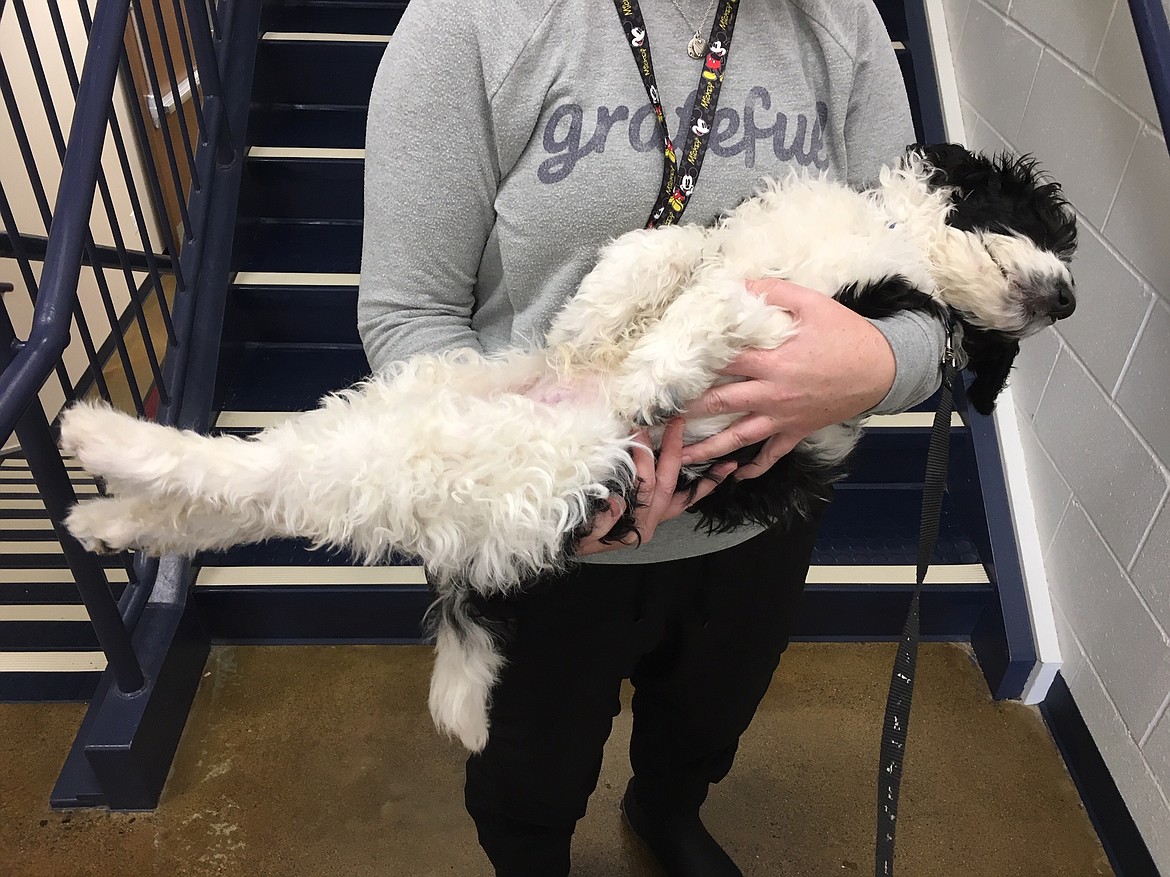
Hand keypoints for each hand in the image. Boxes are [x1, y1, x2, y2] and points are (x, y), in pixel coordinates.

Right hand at [576, 419, 737, 554]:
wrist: (571, 546)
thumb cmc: (574, 537)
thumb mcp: (583, 533)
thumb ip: (600, 522)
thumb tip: (618, 502)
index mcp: (634, 524)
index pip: (645, 486)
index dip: (644, 458)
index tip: (637, 431)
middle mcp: (650, 522)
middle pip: (668, 484)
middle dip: (675, 452)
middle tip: (678, 423)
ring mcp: (655, 518)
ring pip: (685, 497)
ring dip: (705, 479)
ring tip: (727, 463)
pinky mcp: (655, 514)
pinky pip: (683, 502)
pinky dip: (700, 489)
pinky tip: (716, 477)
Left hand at [680, 278, 894, 479]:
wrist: (884, 369)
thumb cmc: (847, 334)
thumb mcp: (812, 303)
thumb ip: (774, 292)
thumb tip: (739, 283)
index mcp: (770, 361)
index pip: (721, 364)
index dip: (691, 366)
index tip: (662, 372)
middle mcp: (771, 393)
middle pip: (719, 404)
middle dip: (685, 412)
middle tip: (655, 418)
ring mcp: (782, 417)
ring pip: (737, 437)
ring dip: (706, 449)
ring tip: (677, 457)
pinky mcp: (797, 431)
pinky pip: (772, 454)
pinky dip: (754, 467)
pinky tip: (735, 476)